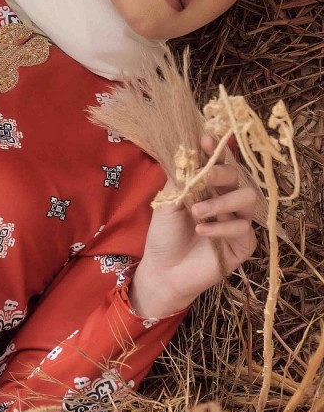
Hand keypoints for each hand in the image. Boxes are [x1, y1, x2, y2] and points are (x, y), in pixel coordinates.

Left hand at [129, 134, 259, 318]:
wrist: (163, 271)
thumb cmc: (164, 236)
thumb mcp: (166, 202)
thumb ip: (180, 179)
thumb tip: (188, 152)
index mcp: (209, 188)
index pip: (220, 163)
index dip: (216, 150)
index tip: (205, 140)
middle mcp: (227, 201)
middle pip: (238, 177)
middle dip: (221, 174)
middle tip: (203, 178)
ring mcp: (238, 222)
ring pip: (248, 199)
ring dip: (222, 202)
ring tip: (197, 212)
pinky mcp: (243, 244)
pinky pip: (243, 228)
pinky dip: (221, 227)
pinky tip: (202, 231)